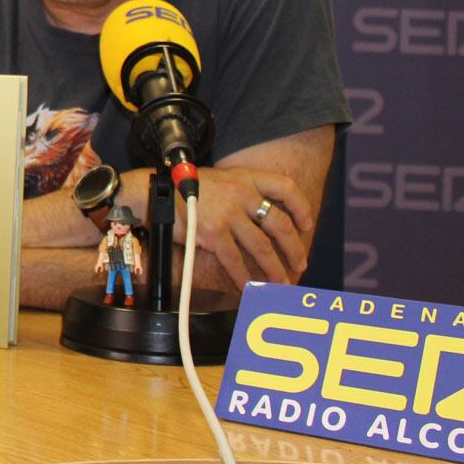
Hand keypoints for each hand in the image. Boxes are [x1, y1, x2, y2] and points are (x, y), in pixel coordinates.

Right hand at [174, 165, 313, 288]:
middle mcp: (241, 193)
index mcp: (245, 177)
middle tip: (300, 265)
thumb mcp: (221, 178)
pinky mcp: (213, 232)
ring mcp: (228, 213)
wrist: (157, 191)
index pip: (286, 188)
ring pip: (262, 247)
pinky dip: (244, 277)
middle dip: (294, 249)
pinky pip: (235, 259)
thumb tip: (262, 220)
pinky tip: (249, 287)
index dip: (301, 208)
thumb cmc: (187, 187)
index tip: (306, 225)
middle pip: (280, 224)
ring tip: (281, 284)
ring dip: (274, 269)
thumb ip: (242, 192)